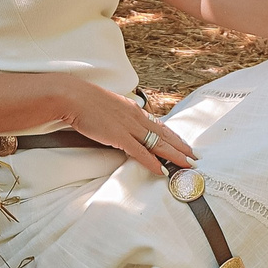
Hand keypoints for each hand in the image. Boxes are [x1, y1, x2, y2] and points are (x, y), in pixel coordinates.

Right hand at [59, 83, 195, 175]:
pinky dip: (152, 162)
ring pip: (157, 143)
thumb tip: (123, 124)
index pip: (159, 125)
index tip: (183, 144)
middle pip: (164, 135)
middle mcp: (136, 117)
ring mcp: (128, 127)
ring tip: (187, 164)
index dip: (173, 136)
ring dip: (174, 155)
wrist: (74, 96)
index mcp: (133, 109)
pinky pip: (140, 152)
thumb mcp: (109, 105)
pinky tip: (162, 170)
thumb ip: (119, 115)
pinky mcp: (118, 136)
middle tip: (194, 157)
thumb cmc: (86, 101)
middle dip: (180, 147)